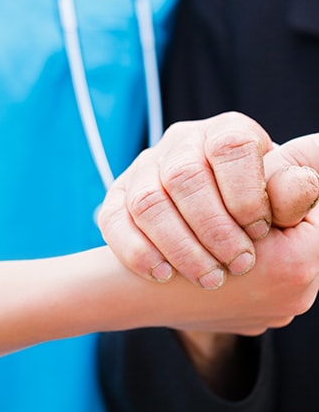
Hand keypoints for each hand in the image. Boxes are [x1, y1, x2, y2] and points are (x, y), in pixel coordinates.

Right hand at [98, 112, 317, 288]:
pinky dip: (139, 253)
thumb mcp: (288, 209)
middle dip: (214, 230)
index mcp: (227, 133)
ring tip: (207, 279)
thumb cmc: (256, 225)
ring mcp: (145, 171)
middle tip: (237, 266)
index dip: (246, 194)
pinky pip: (115, 222)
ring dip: (181, 248)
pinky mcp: (117, 201)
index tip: (260, 232)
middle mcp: (182, 145)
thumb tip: (297, 183)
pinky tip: (164, 275)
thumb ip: (296, 195)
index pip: (231, 147)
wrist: (210, 255)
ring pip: (148, 202)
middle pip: (185, 177)